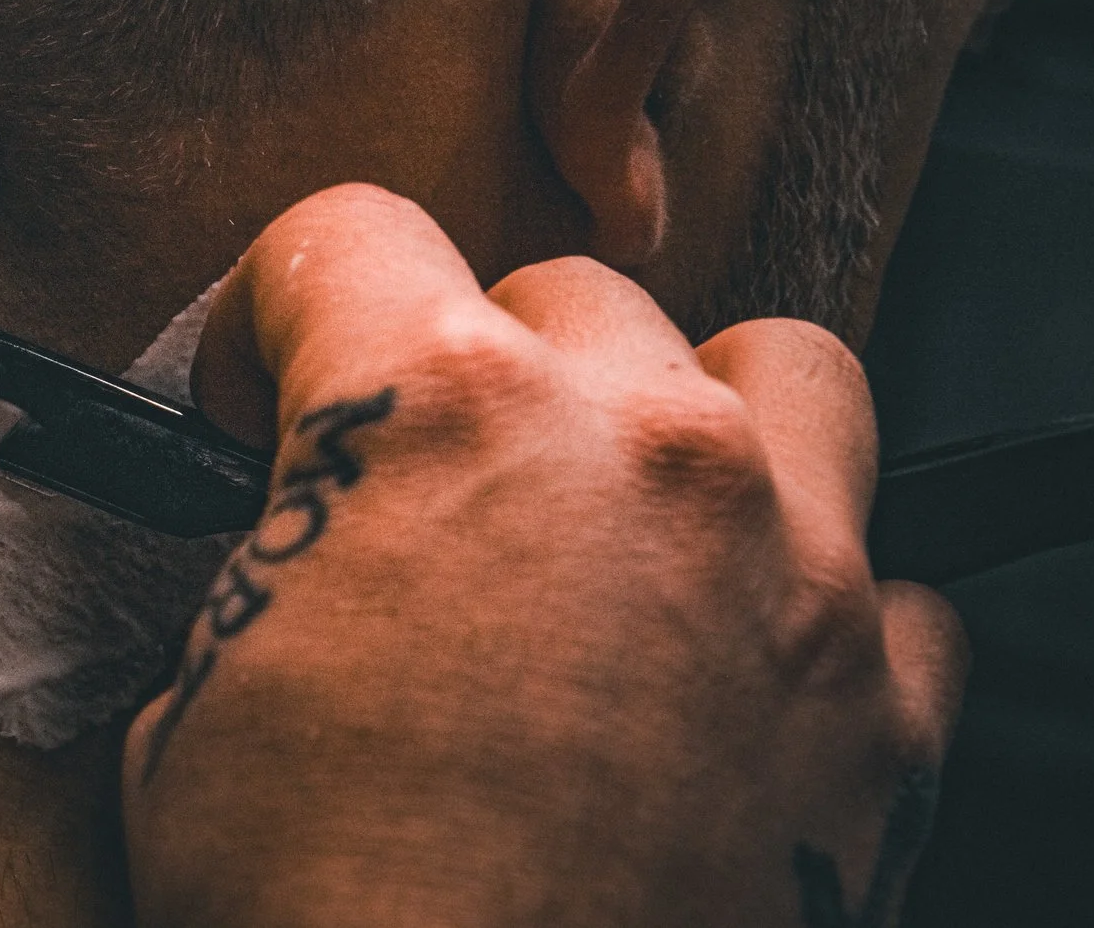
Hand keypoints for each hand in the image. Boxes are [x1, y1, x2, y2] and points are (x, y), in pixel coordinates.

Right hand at [124, 185, 962, 926]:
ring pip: (780, 372)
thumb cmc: (317, 910)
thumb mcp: (204, 697)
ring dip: (694, 422)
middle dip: (483, 376)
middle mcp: (634, 449)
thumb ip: (277, 559)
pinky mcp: (881, 705)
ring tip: (625, 525)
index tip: (270, 394)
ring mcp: (783, 565)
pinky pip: (890, 582)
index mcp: (431, 413)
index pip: (345, 233)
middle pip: (562, 296)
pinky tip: (731, 677)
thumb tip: (305, 547)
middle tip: (435, 502)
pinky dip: (810, 605)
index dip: (276, 317)